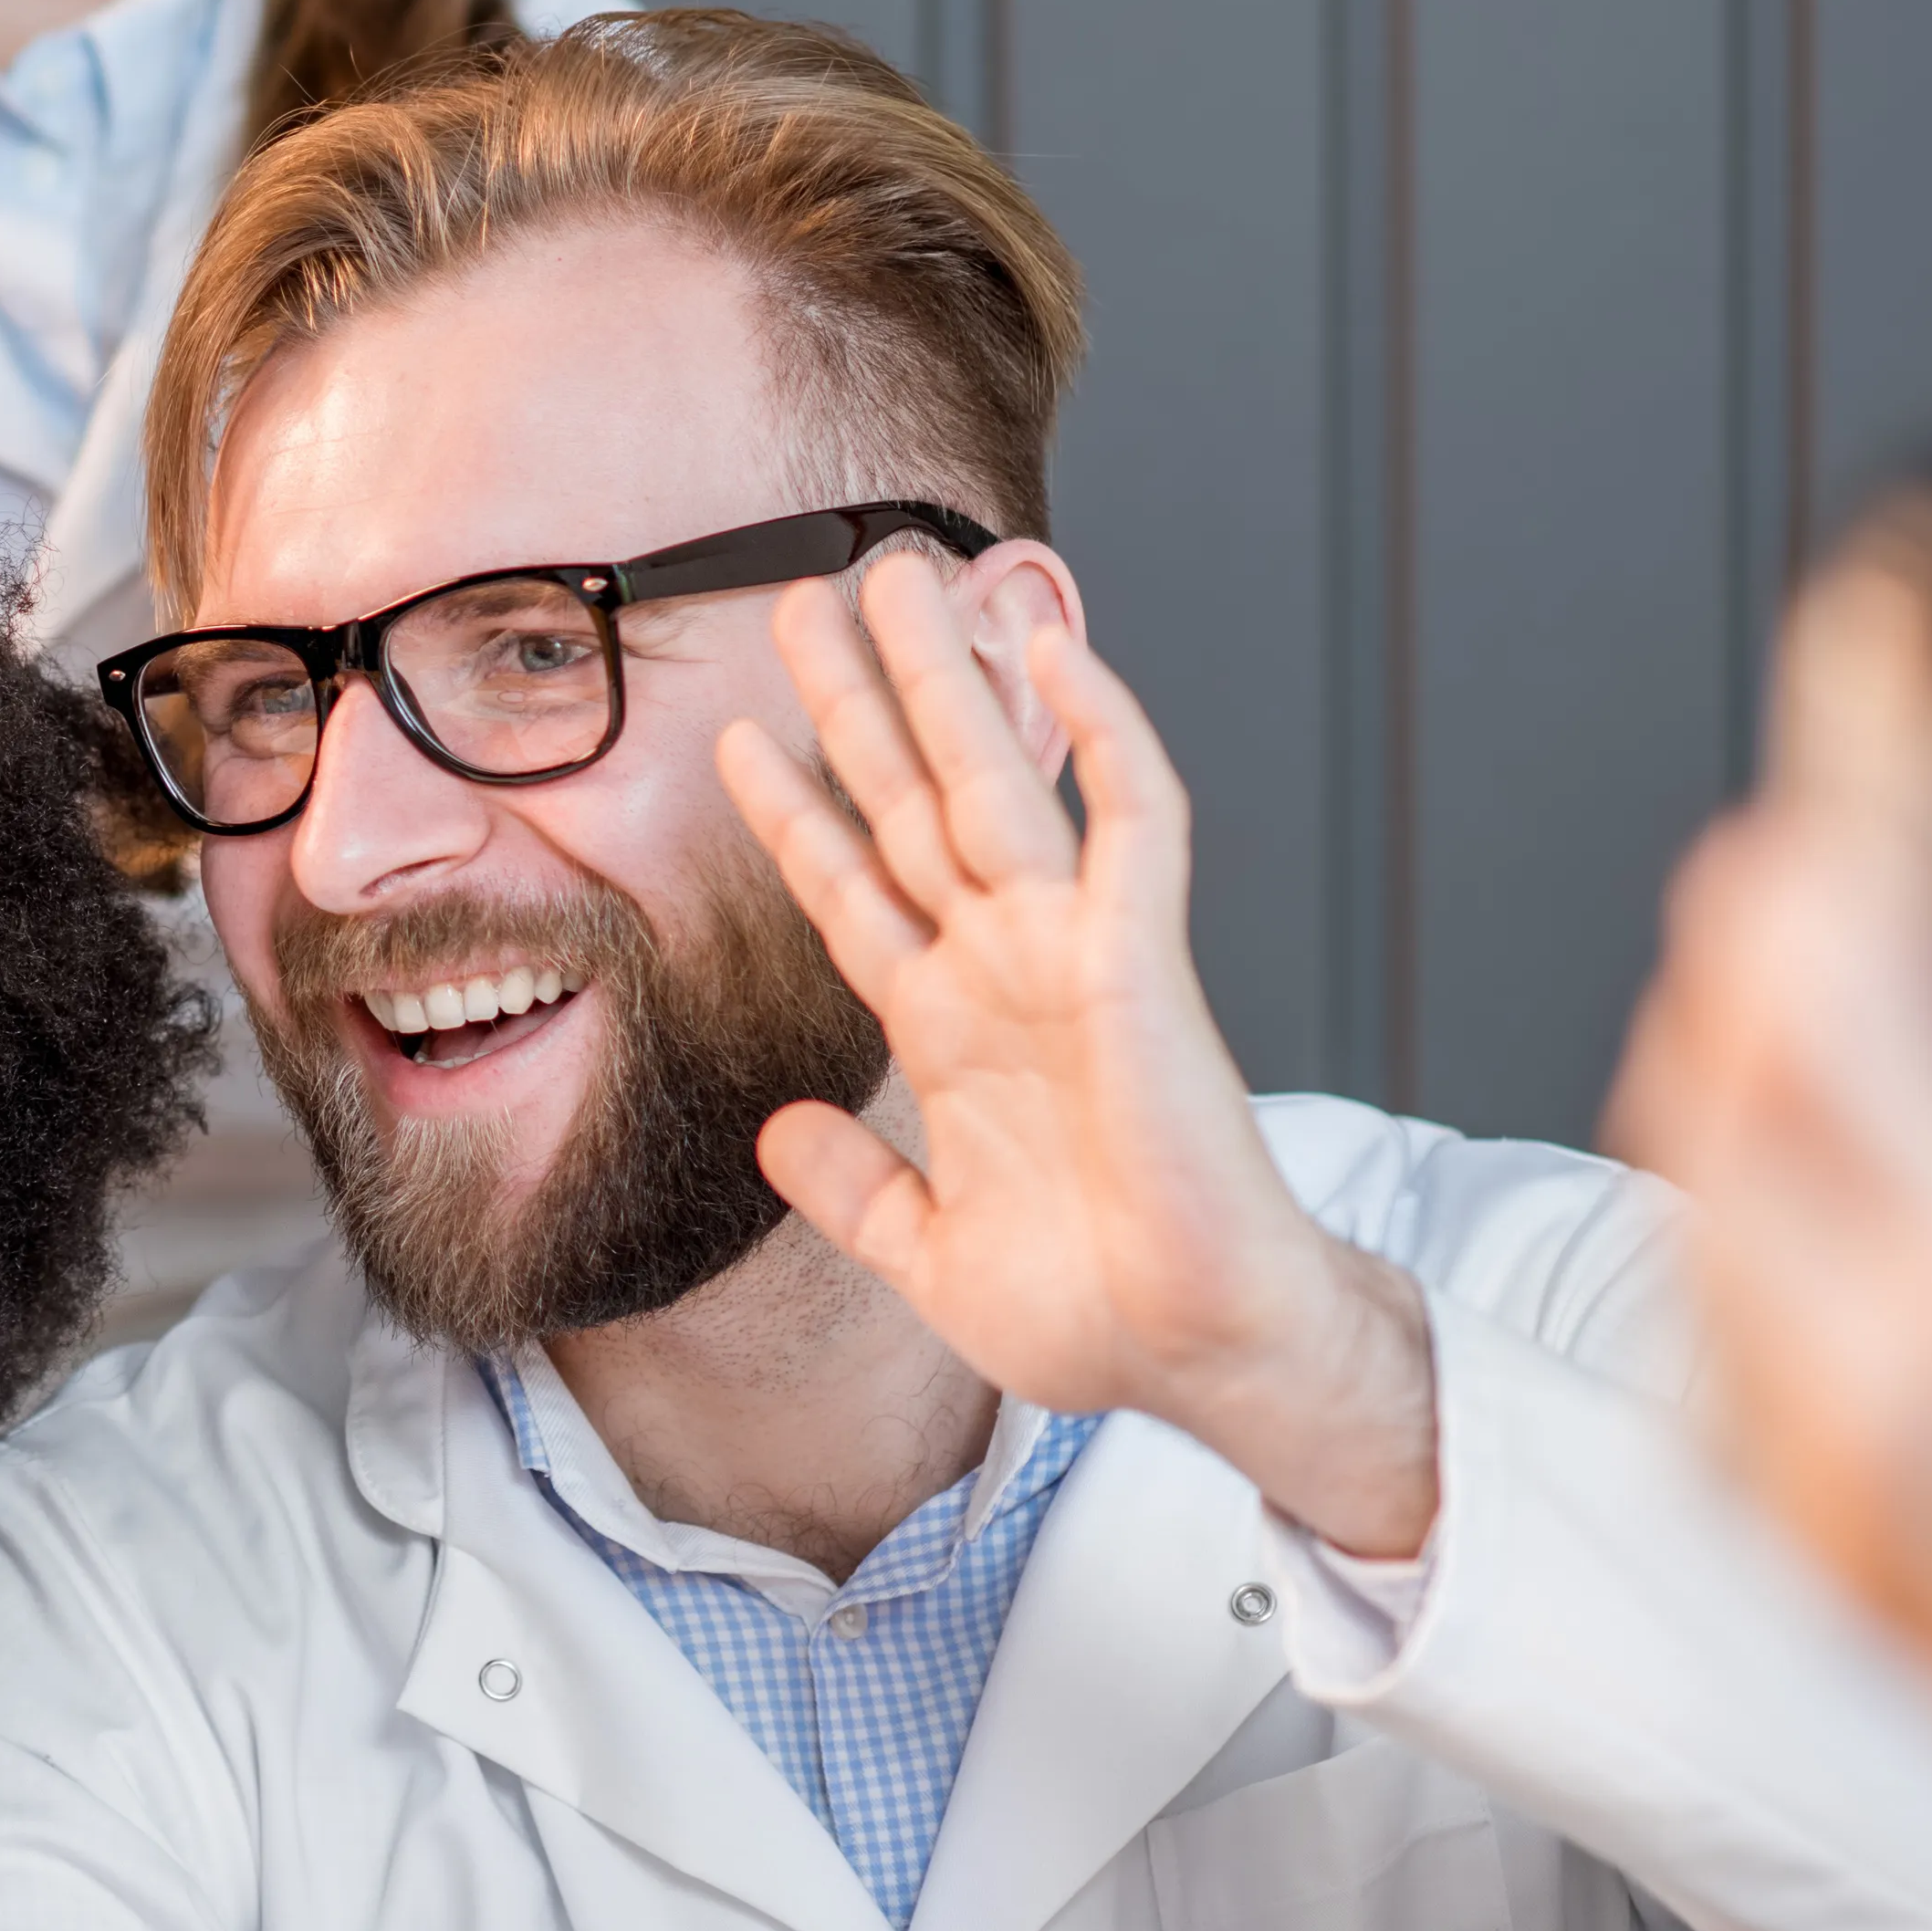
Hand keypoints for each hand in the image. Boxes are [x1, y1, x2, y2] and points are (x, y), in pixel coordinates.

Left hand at [718, 552, 1437, 1555]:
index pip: (850, 892)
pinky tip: (1060, 651)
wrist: (1197, 1356)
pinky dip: (1103, 732)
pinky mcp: (1143, 961)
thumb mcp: (928, 1254)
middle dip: (853, 701)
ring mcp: (1070, 956)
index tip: (734, 735)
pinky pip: (1131, 822)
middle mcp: (1000, 970)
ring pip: (996, 781)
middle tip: (799, 593)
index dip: (793, 813)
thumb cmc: (1093, 1312)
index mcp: (948, 1031)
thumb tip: (776, 1129)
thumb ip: (852, 1189)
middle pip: (905, 804)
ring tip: (896, 574)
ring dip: (948, 677)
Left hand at [1613, 529, 1931, 1930]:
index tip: (1844, 742)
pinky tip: (1821, 1171)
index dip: (1824, 851)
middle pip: (1725, 1076)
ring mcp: (1804, 1460)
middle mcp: (1861, 1375)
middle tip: (1835, 832)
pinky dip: (1750, 1202)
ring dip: (1745, 1061)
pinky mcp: (1796, 1524)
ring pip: (1700, 1186)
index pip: (1830, 1007)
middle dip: (1767, 939)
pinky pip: (1717, 1308)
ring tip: (1818, 969)